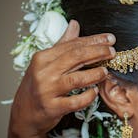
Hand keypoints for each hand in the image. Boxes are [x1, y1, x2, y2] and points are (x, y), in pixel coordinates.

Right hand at [8, 20, 115, 137]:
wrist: (24, 114)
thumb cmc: (38, 85)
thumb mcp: (46, 62)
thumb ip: (63, 44)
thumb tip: (74, 24)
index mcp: (43, 58)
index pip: (72, 45)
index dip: (93, 40)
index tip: (110, 39)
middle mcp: (44, 72)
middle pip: (76, 57)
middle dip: (98, 52)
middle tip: (113, 52)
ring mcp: (47, 91)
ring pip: (77, 79)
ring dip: (95, 74)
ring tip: (105, 71)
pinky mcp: (53, 108)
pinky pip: (75, 102)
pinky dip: (87, 96)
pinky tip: (94, 92)